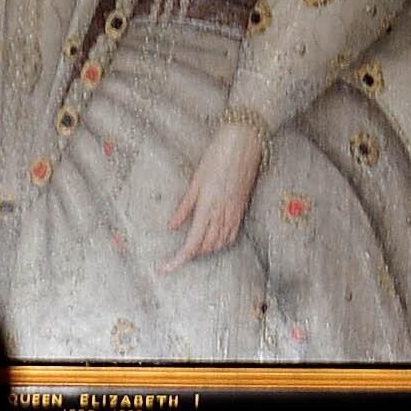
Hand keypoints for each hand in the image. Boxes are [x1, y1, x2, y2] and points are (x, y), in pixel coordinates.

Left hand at [161, 117, 264, 268]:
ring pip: (218, 244)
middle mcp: (221, 215)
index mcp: (207, 208)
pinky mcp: (241, 208)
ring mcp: (233, 212)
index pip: (191, 244)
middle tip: (177, 249)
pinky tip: (212, 237)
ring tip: (194, 242)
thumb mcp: (196, 180)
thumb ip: (184, 207)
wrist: (245, 141)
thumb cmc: (218, 155)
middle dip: (191, 252)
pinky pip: (231, 235)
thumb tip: (172, 226)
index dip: (177, 260)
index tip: (165, 269)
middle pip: (204, 247)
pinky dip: (220, 241)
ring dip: (205, 248)